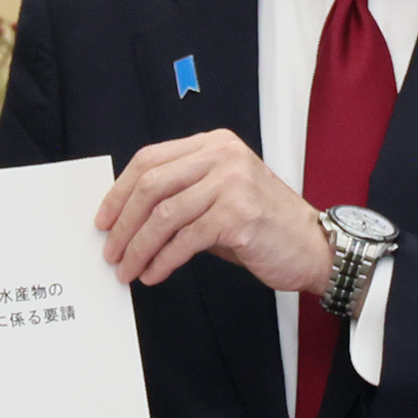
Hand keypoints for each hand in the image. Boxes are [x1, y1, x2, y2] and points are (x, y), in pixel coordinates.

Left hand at [95, 130, 331, 295]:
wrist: (313, 246)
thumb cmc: (263, 225)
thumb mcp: (220, 196)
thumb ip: (180, 194)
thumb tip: (127, 219)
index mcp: (214, 144)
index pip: (149, 158)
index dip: (119, 191)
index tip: (103, 219)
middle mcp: (223, 156)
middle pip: (151, 184)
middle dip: (123, 223)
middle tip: (110, 251)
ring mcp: (232, 184)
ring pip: (164, 216)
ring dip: (138, 248)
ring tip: (127, 270)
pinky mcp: (239, 216)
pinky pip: (185, 241)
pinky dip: (162, 261)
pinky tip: (153, 274)